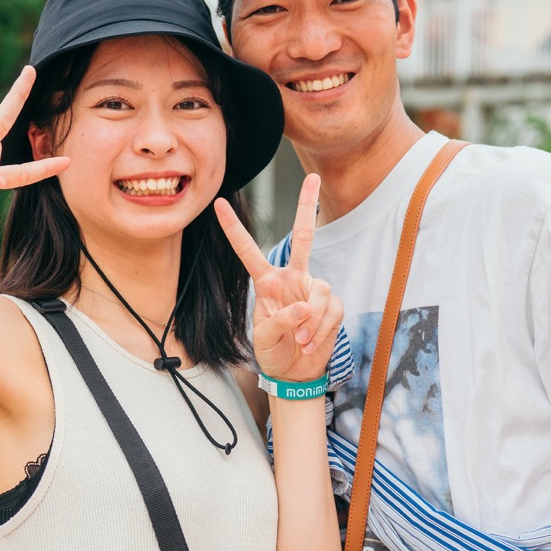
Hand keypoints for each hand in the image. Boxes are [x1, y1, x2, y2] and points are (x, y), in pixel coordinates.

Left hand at [216, 174, 342, 383]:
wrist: (295, 372)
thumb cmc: (272, 350)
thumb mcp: (264, 337)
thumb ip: (280, 319)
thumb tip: (303, 308)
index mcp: (267, 282)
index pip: (248, 251)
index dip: (233, 229)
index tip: (218, 204)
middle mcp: (291, 278)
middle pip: (303, 236)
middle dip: (307, 206)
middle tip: (313, 177)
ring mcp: (312, 289)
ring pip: (320, 289)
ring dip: (311, 319)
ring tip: (300, 339)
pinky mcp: (331, 305)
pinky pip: (331, 309)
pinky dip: (321, 329)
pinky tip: (311, 341)